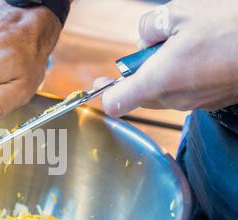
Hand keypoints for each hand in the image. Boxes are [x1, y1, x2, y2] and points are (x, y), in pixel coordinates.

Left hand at [95, 0, 237, 116]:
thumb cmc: (230, 26)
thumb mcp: (179, 13)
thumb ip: (149, 26)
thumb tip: (145, 36)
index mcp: (159, 80)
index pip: (116, 102)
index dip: (104, 94)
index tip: (99, 85)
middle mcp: (174, 98)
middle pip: (139, 93)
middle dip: (139, 71)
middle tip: (151, 45)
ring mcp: (194, 103)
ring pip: (162, 91)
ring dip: (162, 70)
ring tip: (183, 43)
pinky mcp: (210, 101)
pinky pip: (184, 91)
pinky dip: (182, 75)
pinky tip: (199, 53)